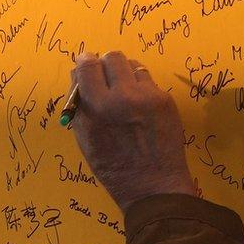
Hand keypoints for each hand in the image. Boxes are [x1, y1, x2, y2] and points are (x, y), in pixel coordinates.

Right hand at [69, 51, 196, 210]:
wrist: (153, 186)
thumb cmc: (112, 168)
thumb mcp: (85, 138)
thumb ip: (79, 105)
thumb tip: (78, 74)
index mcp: (97, 108)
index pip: (87, 66)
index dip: (84, 61)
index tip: (85, 63)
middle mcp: (123, 96)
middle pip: (112, 57)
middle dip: (105, 64)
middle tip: (105, 77)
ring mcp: (147, 96)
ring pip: (132, 64)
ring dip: (124, 73)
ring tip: (123, 90)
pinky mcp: (165, 100)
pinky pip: (148, 81)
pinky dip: (140, 87)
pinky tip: (140, 105)